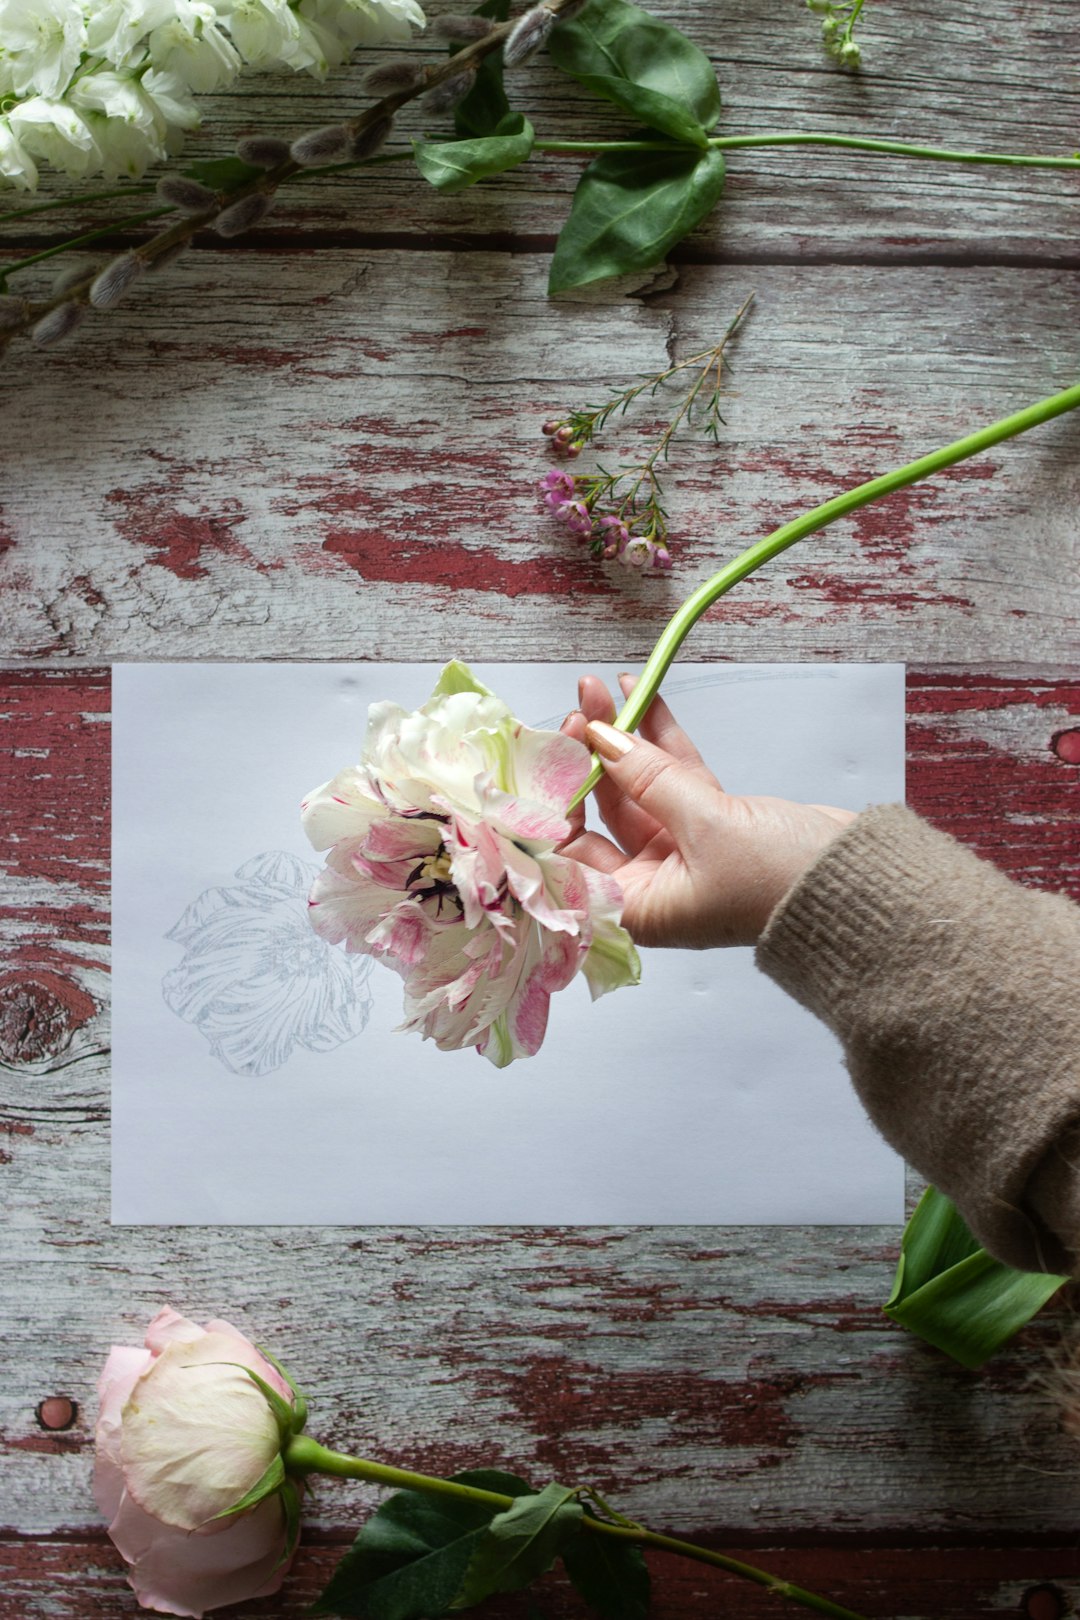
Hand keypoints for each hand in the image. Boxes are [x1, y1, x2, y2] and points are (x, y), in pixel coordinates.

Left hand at [561, 674, 856, 948]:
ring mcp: (681, 853)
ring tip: (603, 687)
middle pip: (601, 813)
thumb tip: (601, 736)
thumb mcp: (708, 825)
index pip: (571, 854)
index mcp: (636, 908)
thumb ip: (650, 777)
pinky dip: (659, 742)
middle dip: (588, 757)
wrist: (861, 886)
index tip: (560, 751)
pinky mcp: (712, 826)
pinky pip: (673, 779)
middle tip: (579, 707)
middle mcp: (651, 885)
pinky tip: (642, 699)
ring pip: (637, 788)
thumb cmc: (782, 883)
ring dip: (621, 739)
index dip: (558, 800)